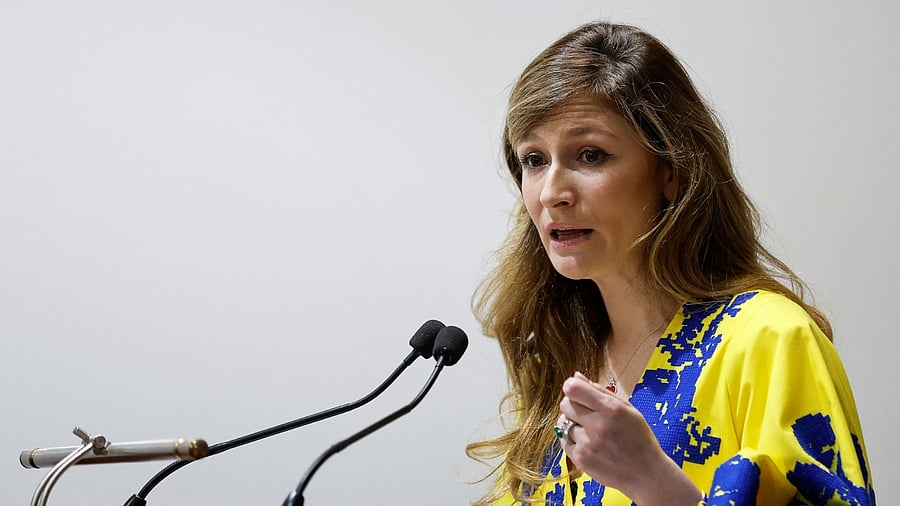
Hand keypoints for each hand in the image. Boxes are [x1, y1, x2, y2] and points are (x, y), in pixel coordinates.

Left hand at [558, 372, 701, 505]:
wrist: (646, 474)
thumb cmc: (639, 438)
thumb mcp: (627, 409)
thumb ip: (600, 391)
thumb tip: (576, 376)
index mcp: (611, 409)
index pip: (573, 389)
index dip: (572, 386)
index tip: (577, 391)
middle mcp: (598, 426)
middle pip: (565, 404)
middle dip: (573, 405)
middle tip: (587, 413)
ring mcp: (587, 445)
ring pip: (562, 423)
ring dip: (572, 424)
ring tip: (590, 431)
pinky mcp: (581, 460)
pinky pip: (563, 441)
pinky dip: (572, 440)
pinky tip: (588, 443)